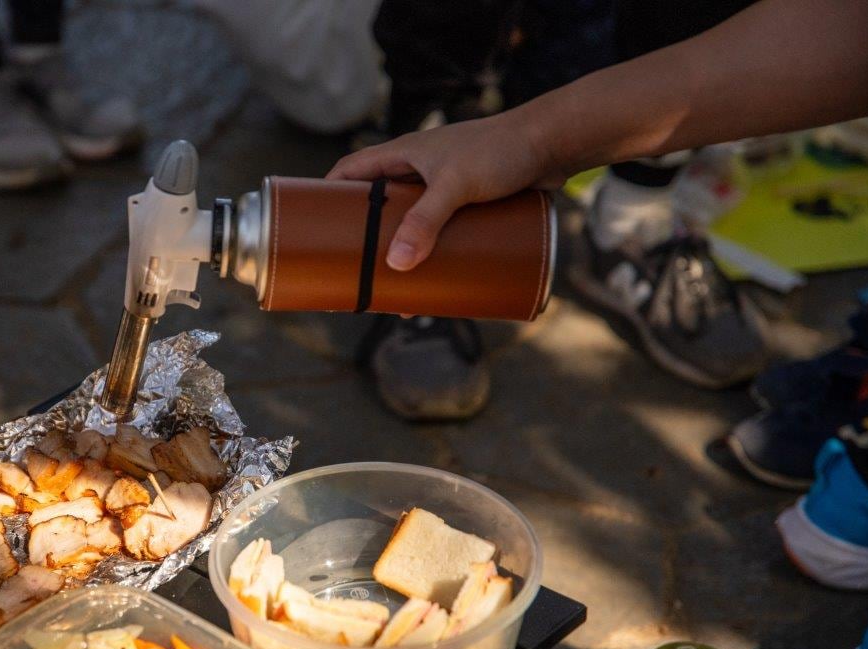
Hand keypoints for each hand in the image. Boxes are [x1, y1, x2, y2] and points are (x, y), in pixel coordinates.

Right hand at [326, 111, 564, 270]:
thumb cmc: (501, 151)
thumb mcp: (456, 185)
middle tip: (354, 269)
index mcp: (403, 154)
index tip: (313, 227)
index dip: (328, 195)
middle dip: (366, 237)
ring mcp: (444, 188)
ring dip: (401, 252)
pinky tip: (433, 279)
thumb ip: (425, 222)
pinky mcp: (469, 204)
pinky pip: (440, 233)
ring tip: (394, 287)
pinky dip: (432, 254)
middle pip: (378, 206)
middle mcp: (419, 171)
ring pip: (410, 224)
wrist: (554, 143)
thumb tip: (396, 265)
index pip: (350, 172)